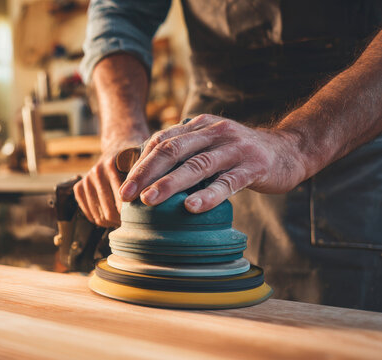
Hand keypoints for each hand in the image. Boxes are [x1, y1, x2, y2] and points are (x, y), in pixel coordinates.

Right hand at [74, 139, 143, 227]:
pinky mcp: (79, 187)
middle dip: (124, 221)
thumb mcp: (147, 162)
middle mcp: (97, 171)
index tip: (143, 219)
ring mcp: (87, 180)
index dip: (134, 213)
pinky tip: (112, 215)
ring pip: (100, 216)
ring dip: (113, 222)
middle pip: (110, 211)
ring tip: (125, 219)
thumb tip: (154, 199)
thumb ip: (150, 178)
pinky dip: (101, 220)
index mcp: (113, 164)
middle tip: (135, 223)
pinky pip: (89, 215)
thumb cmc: (138, 159)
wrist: (119, 146)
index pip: (122, 201)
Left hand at [119, 114, 306, 212]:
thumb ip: (185, 154)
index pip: (162, 141)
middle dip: (146, 173)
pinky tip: (191, 208)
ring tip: (149, 201)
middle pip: (173, 150)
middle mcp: (215, 132)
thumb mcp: (210, 145)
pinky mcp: (253, 167)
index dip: (140, 163)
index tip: (123, 187)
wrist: (290, 150)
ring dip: (170, 184)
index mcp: (199, 126)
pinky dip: (208, 196)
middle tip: (127, 195)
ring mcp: (235, 148)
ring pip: (197, 165)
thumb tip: (146, 179)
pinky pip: (228, 182)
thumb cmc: (240, 154)